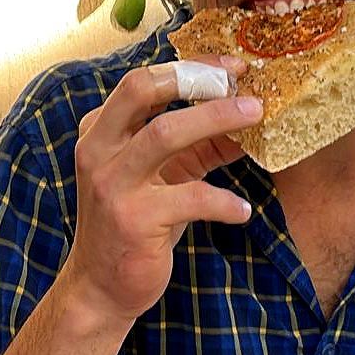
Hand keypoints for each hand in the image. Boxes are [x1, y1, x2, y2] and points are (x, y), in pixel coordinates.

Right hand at [63, 56, 260, 329]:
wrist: (102, 287)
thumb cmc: (136, 221)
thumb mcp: (165, 174)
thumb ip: (200, 144)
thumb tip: (248, 115)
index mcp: (102, 131)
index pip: (143, 81)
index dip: (190, 67)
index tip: (232, 67)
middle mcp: (99, 150)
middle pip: (143, 91)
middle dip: (197, 80)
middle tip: (243, 85)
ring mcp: (114, 184)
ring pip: (164, 133)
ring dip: (217, 119)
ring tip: (256, 117)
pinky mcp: (135, 220)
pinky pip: (191, 198)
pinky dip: (224, 201)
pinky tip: (242, 210)